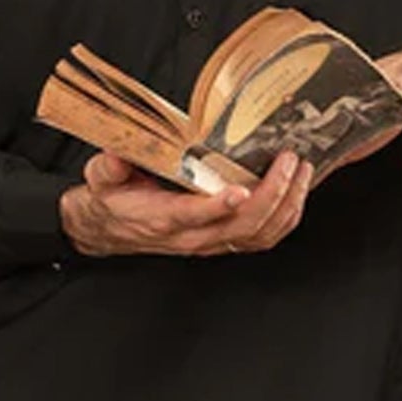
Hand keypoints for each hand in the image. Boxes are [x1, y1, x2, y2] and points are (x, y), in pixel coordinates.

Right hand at [59, 149, 311, 258]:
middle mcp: (193, 237)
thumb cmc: (114, 200)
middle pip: (242, 226)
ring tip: (302, 172)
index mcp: (164, 219)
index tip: (239, 189)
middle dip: (273, 195)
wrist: (111, 229)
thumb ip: (107, 168)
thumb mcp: (100, 179)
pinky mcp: (224, 241)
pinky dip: (286, 217)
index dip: (218, 206)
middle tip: (289, 162)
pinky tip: (297, 192)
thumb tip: (115, 158)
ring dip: (287, 206)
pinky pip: (263, 237)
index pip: (194, 216)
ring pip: (260, 235)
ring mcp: (212, 242)